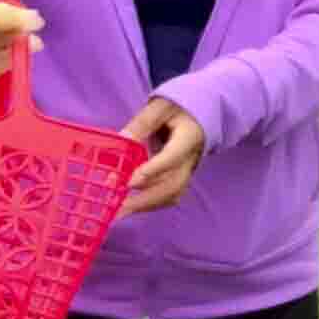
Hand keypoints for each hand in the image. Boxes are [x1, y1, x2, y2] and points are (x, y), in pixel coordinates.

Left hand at [116, 97, 206, 217]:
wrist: (199, 114)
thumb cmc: (178, 107)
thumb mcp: (159, 107)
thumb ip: (141, 124)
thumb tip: (121, 139)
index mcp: (189, 137)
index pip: (172, 157)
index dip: (152, 171)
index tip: (129, 182)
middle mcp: (191, 159)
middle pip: (173, 185)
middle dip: (145, 199)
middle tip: (119, 207)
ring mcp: (188, 171)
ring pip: (171, 194)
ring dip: (146, 205)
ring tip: (120, 212)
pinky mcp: (181, 177)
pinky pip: (168, 195)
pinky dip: (150, 203)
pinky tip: (130, 205)